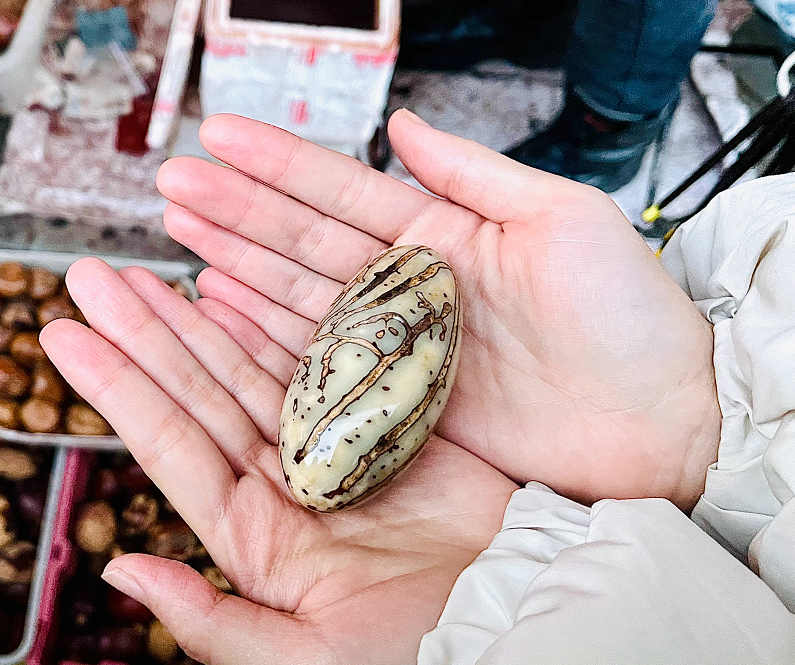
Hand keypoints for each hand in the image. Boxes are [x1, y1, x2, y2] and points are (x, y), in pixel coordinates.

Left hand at [41, 260, 516, 664]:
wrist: (516, 616)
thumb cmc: (419, 650)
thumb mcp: (308, 656)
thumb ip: (215, 624)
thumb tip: (123, 574)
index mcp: (253, 536)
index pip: (169, 445)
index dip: (117, 388)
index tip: (66, 334)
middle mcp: (279, 484)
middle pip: (195, 392)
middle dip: (141, 332)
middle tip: (91, 277)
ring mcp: (325, 448)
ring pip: (244, 367)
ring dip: (192, 319)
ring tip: (142, 274)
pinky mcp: (377, 421)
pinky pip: (316, 359)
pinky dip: (274, 321)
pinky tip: (231, 288)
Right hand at [155, 110, 720, 509]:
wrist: (662, 418)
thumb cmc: (627, 312)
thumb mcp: (563, 217)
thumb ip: (475, 173)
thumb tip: (405, 121)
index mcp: (444, 234)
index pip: (343, 191)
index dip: (279, 163)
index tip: (219, 135)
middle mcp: (408, 286)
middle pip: (304, 242)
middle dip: (236, 211)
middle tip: (170, 183)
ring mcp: (398, 345)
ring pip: (297, 298)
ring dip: (236, 266)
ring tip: (177, 237)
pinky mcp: (398, 401)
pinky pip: (317, 365)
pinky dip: (266, 337)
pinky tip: (222, 308)